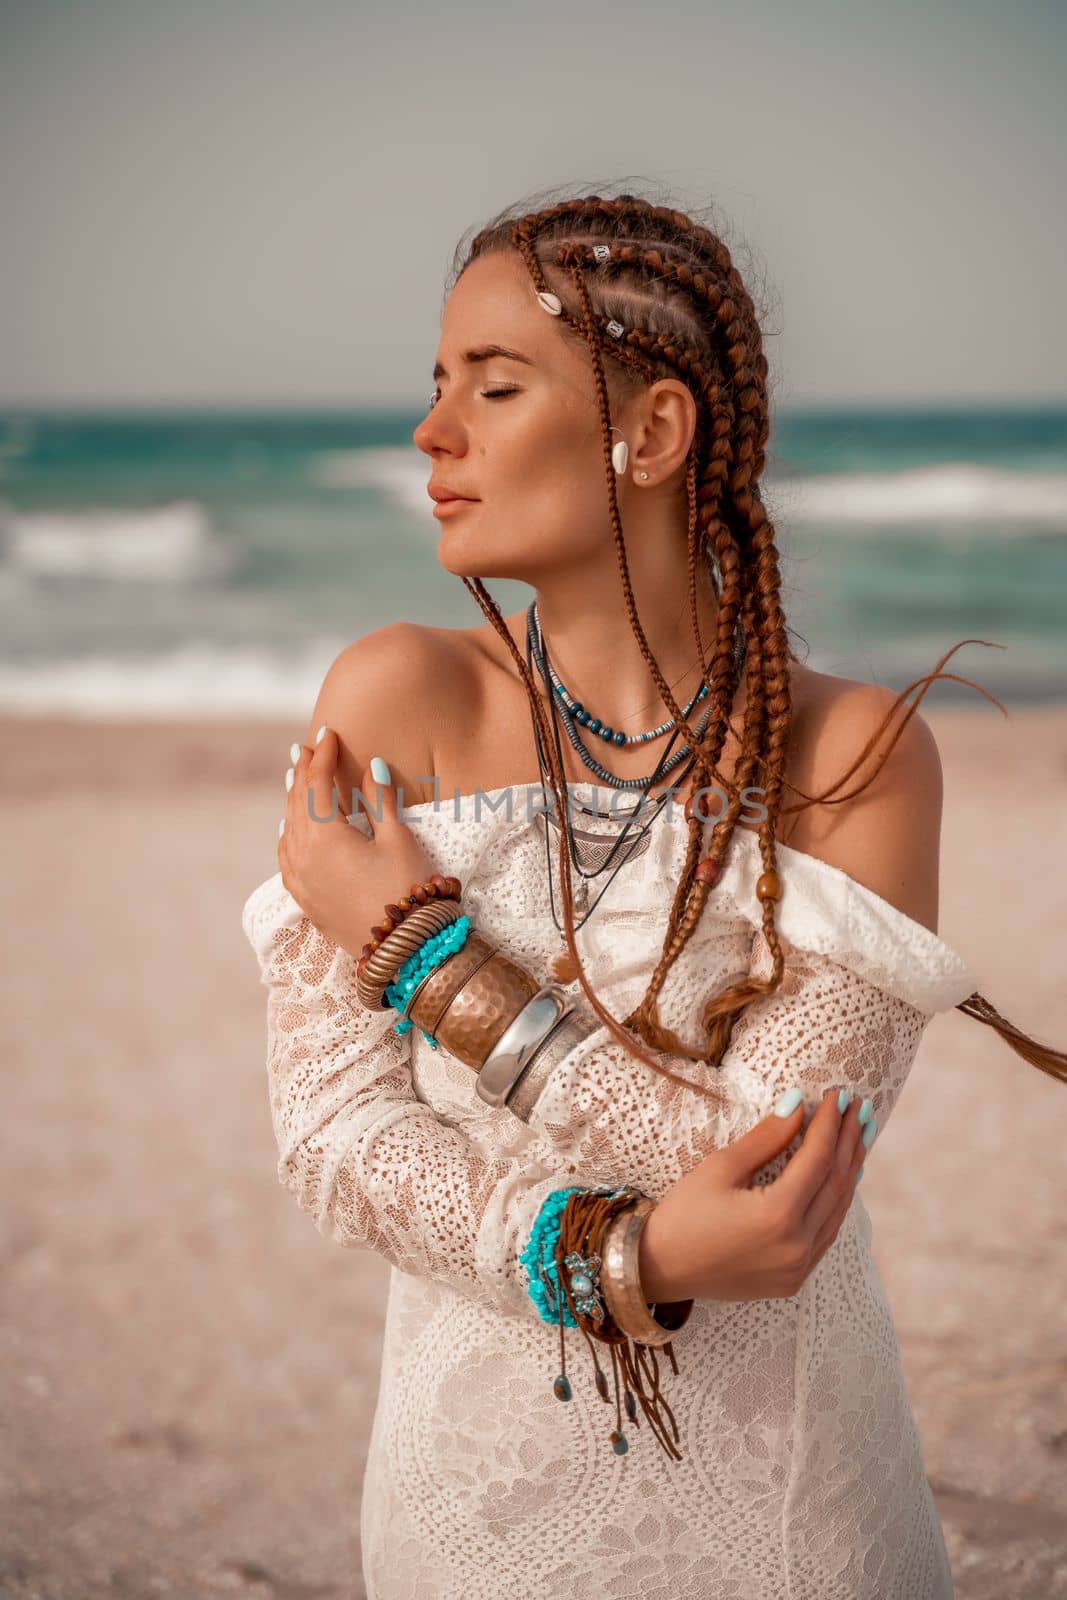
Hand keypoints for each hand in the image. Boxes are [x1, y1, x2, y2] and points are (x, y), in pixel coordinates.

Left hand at [277, 732, 441, 960]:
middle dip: (302, 773)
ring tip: (295, 780)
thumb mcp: (398, 840)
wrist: (403, 950)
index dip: (322, 756)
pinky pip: (286, 857)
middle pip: (296, 803)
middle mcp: (303, 856)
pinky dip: (287, 834)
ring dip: (292, 801)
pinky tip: (289, 830)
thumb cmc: (406, 891)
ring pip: (287, 829)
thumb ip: (380, 800)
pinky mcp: (306, 899)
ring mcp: (300, 880)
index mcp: (324, 836)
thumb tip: (371, 766)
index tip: (328, 734)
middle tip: (307, 749)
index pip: (316, 783)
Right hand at [638, 1088, 867, 1302]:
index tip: (838, 1093)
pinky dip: (837, 1202)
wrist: (659, 1269)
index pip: (818, 1158)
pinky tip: (843, 1179)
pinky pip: (827, 1233)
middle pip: (836, 1183)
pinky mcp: (793, 1279)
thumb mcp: (720, 1168)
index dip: (829, 1122)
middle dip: (848, 1141)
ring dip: (850, 1170)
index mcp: (778, 1216)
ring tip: (857, 1135)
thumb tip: (797, 1104)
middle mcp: (796, 1246)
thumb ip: (766, 1138)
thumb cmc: (683, 1214)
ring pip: (838, 1210)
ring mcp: (798, 1267)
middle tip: (858, 1107)